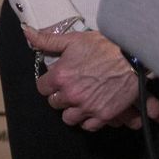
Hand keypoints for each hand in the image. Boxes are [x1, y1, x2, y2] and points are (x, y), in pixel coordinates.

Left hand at [24, 26, 158, 130]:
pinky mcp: (102, 115)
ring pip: (68, 118)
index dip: (49, 83)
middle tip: (70, 88)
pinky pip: (87, 126)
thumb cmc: (103, 46)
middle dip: (60, 95)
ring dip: (72, 110)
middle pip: (54, 103)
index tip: (56, 79)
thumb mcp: (73, 39)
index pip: (42, 88)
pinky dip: (88, 120)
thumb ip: (48, 40)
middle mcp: (71, 94)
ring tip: (79, 100)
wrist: (131, 57)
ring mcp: (87, 107)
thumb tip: (27, 32)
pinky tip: (91, 108)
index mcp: (61, 76)